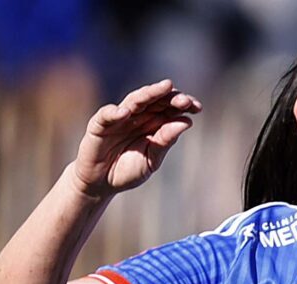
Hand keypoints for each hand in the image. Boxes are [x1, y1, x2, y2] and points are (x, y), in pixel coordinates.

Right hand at [68, 80, 199, 199]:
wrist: (102, 183)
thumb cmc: (128, 170)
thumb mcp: (152, 160)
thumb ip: (165, 142)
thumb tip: (186, 122)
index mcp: (154, 123)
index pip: (170, 108)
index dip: (184, 105)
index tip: (198, 107)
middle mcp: (138, 116)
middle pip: (155, 100)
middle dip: (170, 98)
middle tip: (185, 100)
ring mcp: (119, 118)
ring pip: (134, 101)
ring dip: (149, 94)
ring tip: (164, 88)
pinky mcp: (99, 125)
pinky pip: (106, 115)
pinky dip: (115, 113)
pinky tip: (126, 112)